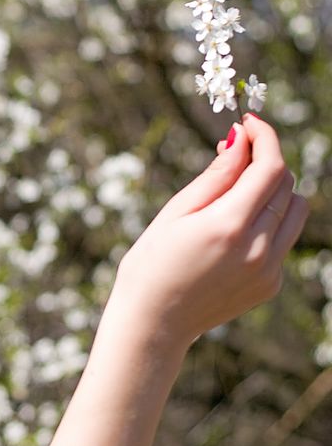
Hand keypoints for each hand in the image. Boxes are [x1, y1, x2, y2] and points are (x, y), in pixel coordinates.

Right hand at [107, 113, 308, 348]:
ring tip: (237, 194)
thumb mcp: (175, 213)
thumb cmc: (151, 263)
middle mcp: (258, 249)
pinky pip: (284, 239)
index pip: (270, 167)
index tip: (248, 123)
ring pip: (295, 211)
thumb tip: (240, 140)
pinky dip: (268, 222)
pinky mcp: (271, 285)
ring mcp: (269, 270)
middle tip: (232, 155)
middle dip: (264, 161)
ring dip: (274, 191)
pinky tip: (232, 231)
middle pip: (286, 185)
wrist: (153, 322)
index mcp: (228, 225)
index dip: (264, 137)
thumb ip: (215, 176)